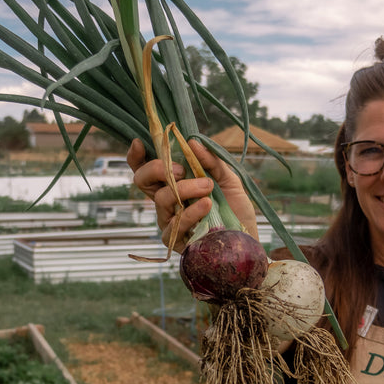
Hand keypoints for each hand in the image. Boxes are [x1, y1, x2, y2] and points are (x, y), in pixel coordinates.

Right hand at [127, 139, 256, 252]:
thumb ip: (212, 161)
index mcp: (174, 184)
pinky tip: (207, 205)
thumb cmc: (235, 210)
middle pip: (142, 181)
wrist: (247, 240)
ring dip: (185, 188)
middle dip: (157, 168)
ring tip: (208, 187)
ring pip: (161, 199)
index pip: (147, 170)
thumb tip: (192, 142)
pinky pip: (175, 224)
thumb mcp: (229, 179)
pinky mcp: (175, 240)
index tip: (140, 143)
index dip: (137, 157)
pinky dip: (191, 212)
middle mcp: (167, 202)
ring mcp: (169, 221)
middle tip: (183, 170)